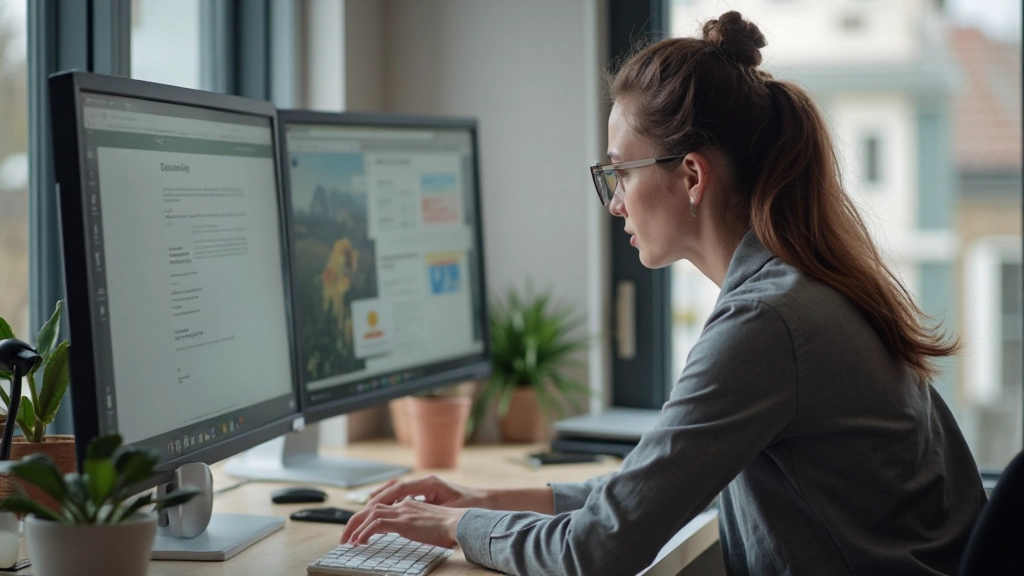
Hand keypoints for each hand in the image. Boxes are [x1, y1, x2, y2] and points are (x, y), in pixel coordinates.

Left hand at [340, 498, 467, 547]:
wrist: (460, 523)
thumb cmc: (451, 525)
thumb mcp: (430, 521)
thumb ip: (419, 522)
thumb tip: (414, 530)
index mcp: (410, 504)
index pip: (383, 506)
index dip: (367, 516)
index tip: (359, 529)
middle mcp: (404, 505)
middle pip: (372, 508)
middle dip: (355, 521)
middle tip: (346, 536)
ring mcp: (403, 512)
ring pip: (370, 514)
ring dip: (355, 527)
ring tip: (348, 541)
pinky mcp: (403, 522)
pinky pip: (376, 525)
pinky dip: (364, 533)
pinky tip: (359, 542)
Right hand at [365, 475, 488, 508]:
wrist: (484, 501)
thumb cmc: (471, 506)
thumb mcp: (451, 511)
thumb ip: (432, 512)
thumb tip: (413, 514)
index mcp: (429, 484)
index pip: (399, 488)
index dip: (382, 498)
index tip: (369, 508)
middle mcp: (424, 482)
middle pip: (393, 489)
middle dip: (375, 501)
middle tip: (361, 513)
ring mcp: (424, 487)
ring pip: (395, 490)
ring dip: (379, 500)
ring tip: (363, 511)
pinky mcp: (425, 493)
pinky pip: (401, 494)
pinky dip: (389, 500)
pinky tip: (380, 508)